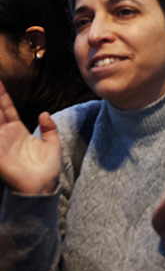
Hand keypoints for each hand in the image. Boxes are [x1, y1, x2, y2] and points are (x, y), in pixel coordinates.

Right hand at [0, 79, 60, 195]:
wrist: (43, 188)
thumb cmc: (48, 169)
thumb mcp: (53, 144)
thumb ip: (49, 128)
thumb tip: (44, 113)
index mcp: (18, 132)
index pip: (7, 110)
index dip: (3, 97)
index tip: (0, 82)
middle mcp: (6, 136)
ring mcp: (0, 144)